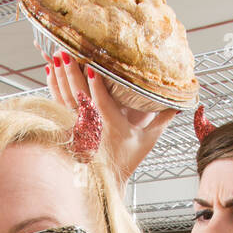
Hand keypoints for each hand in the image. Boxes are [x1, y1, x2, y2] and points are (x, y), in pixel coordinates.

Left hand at [44, 53, 175, 182]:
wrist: (108, 180)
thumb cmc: (128, 158)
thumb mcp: (149, 139)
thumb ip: (163, 118)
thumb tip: (182, 102)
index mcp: (110, 126)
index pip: (101, 102)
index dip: (96, 85)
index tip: (91, 67)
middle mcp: (91, 126)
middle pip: (78, 95)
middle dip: (71, 72)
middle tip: (65, 52)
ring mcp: (77, 127)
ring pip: (65, 97)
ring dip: (60, 76)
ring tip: (57, 54)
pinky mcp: (69, 128)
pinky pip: (58, 104)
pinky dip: (53, 87)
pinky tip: (50, 71)